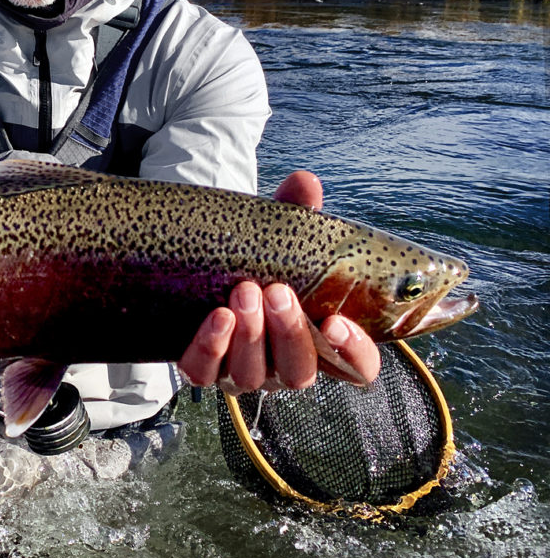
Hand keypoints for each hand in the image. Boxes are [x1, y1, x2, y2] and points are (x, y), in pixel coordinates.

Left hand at [178, 171, 380, 393]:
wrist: (202, 267)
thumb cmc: (257, 259)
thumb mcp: (279, 237)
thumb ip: (297, 214)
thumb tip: (304, 182)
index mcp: (317, 340)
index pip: (356, 368)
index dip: (355, 353)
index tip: (337, 321)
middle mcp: (283, 365)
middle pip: (298, 371)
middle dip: (289, 331)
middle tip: (276, 292)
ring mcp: (243, 372)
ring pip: (253, 375)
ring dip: (250, 336)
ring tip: (244, 291)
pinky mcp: (204, 370)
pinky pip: (205, 373)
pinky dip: (210, 347)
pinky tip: (216, 316)